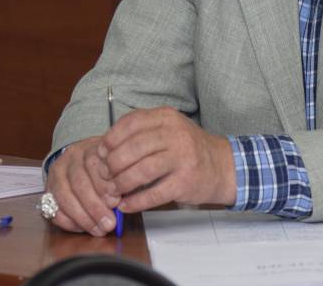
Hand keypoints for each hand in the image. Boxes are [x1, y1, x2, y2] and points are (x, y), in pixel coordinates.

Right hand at [44, 135, 120, 235]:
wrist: (85, 159)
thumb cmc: (108, 167)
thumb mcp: (117, 166)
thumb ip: (120, 180)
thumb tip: (122, 204)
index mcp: (91, 147)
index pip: (93, 164)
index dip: (104, 186)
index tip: (116, 202)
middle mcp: (71, 157)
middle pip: (78, 183)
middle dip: (94, 207)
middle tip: (109, 224)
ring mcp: (57, 173)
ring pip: (64, 197)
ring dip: (82, 218)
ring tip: (98, 230)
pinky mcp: (48, 189)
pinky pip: (53, 209)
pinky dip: (69, 222)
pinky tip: (83, 228)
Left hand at [100, 107, 235, 211]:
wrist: (222, 166)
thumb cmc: (187, 149)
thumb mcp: (168, 129)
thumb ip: (140, 133)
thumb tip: (103, 149)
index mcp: (166, 118)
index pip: (131, 123)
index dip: (111, 139)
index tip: (100, 153)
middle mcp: (176, 134)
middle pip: (133, 148)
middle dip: (113, 165)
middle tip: (105, 176)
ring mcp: (182, 158)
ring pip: (141, 171)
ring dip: (121, 184)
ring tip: (113, 192)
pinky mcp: (185, 182)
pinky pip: (154, 194)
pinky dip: (135, 202)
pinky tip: (126, 205)